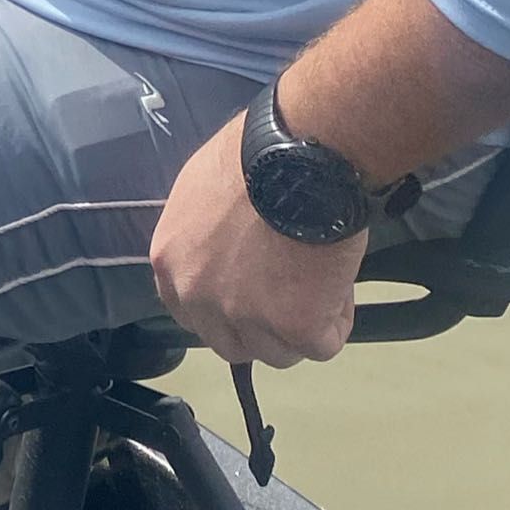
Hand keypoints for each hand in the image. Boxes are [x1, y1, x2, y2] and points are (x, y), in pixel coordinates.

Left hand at [149, 114, 362, 367]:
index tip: (253, 294)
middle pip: (232, 342)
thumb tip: (225, 251)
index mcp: (171, 263)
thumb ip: (203, 237)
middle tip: (292, 294)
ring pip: (277, 352)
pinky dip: (336, 320)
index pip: (191, 313)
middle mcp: (197, 297)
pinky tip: (338, 284)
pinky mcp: (294, 326)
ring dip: (300, 328)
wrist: (300, 156)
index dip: (226, 310)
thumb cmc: (256, 157)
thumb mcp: (201, 191)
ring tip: (320, 282)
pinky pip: (322, 345)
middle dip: (262, 327)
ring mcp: (244, 316)